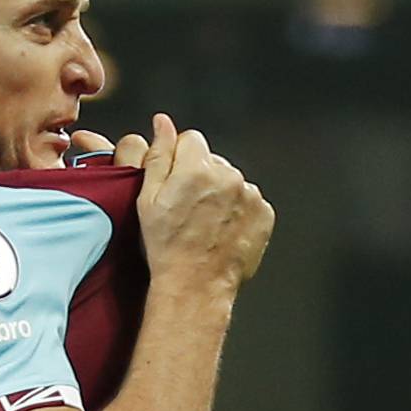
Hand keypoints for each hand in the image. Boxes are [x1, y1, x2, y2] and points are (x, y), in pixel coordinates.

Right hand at [134, 112, 273, 288]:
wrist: (195, 286)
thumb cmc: (167, 248)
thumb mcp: (147, 200)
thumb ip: (157, 155)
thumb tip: (162, 123)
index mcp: (196, 168)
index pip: (190, 140)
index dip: (178, 161)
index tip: (174, 186)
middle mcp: (228, 175)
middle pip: (212, 160)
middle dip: (201, 177)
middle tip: (187, 210)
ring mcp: (250, 194)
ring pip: (231, 180)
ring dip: (220, 195)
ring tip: (205, 224)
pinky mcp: (264, 213)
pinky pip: (249, 201)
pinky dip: (238, 212)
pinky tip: (222, 231)